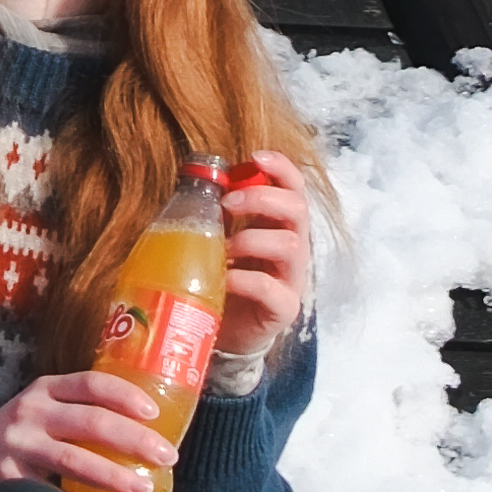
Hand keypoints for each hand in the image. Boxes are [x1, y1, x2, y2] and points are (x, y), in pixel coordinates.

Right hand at [0, 369, 182, 491]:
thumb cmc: (22, 433)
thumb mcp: (43, 408)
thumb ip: (80, 412)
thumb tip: (145, 436)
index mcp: (46, 390)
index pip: (91, 383)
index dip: (126, 396)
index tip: (154, 414)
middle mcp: (32, 413)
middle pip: (91, 422)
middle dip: (134, 440)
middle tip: (166, 457)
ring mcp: (19, 446)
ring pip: (74, 461)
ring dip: (114, 477)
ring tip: (143, 489)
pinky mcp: (7, 481)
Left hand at [208, 154, 319, 374]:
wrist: (226, 334)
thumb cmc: (224, 280)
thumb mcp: (219, 241)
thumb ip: (217, 215)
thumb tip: (193, 183)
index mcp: (279, 225)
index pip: (294, 187)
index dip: (281, 167)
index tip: (254, 157)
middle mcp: (293, 248)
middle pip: (298, 209)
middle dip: (262, 198)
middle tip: (227, 202)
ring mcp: (292, 279)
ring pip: (291, 246)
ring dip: (252, 239)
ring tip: (223, 247)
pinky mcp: (283, 309)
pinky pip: (272, 288)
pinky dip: (246, 278)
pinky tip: (224, 278)